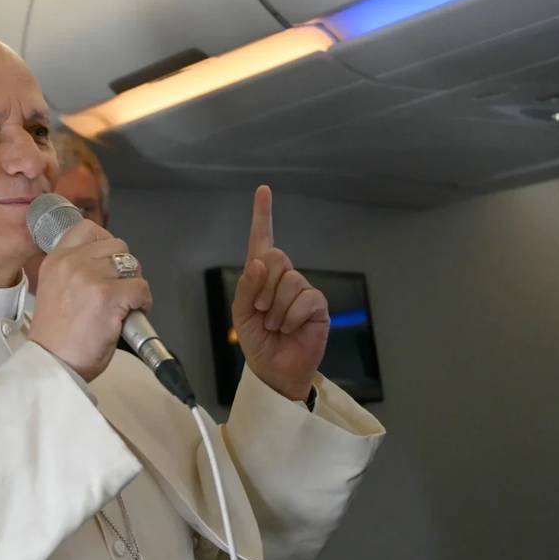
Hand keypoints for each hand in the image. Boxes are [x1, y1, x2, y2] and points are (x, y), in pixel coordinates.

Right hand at [28, 221, 151, 381]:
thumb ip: (74, 270)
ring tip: (125, 305)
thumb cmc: (56, 337)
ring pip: (132, 265)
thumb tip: (105, 263)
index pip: (87, 228)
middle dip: (124, 267)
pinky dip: (143, 303)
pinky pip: (141, 288)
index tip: (109, 262)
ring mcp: (90, 277)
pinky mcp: (108, 296)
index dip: (105, 242)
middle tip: (119, 290)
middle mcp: (71, 263)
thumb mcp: (54, 289)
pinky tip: (129, 316)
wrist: (52, 363)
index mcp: (56, 260)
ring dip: (133, 285)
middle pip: (117, 245)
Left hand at [231, 186, 327, 401]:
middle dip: (263, 287)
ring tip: (275, 325)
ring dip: (275, 308)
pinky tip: (289, 328)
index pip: (262, 239)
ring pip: (289, 281)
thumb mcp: (241, 313)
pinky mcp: (318, 305)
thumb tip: (260, 263)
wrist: (274, 369)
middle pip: (276, 257)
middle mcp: (284, 277)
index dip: (263, 214)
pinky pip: (305, 298)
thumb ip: (246, 286)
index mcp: (261, 275)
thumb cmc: (256, 340)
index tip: (263, 190)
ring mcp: (302, 290)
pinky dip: (291, 316)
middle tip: (261, 311)